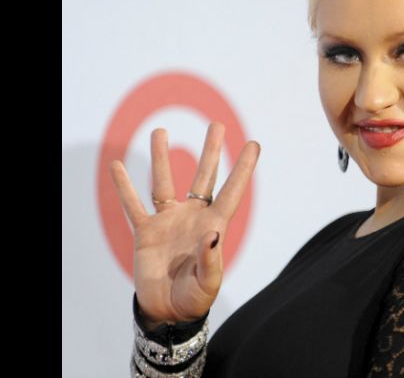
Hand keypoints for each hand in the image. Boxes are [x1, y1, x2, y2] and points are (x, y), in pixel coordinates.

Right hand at [110, 122, 259, 327]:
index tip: (254, 143)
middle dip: (210, 151)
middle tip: (216, 124)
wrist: (168, 311)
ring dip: (162, 157)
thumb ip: (210, 260)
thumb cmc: (194, 298)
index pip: (232, 190)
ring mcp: (169, 221)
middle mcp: (193, 217)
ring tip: (160, 130)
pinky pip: (133, 205)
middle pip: (203, 177)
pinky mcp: (146, 231)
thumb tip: (211, 235)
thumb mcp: (208, 283)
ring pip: (164, 182)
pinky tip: (118, 165)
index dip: (243, 168)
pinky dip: (125, 187)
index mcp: (214, 226)